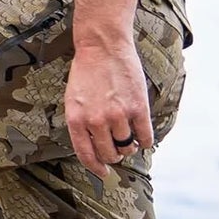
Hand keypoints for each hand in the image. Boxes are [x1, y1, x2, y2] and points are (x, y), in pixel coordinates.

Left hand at [64, 36, 154, 175]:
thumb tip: (94, 150)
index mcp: (76, 119)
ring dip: (129, 146)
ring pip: (128, 147)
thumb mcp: (73, 100)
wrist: (102, 46)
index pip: (86, 155)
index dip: (96, 168)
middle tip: (117, 147)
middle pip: (110, 154)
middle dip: (114, 154)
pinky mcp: (138, 108)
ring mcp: (118, 115)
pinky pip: (145, 137)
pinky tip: (141, 133)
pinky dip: (145, 140)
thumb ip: (82, 124)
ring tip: (127, 134)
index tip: (103, 173)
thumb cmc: (86, 72)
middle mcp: (96, 120)